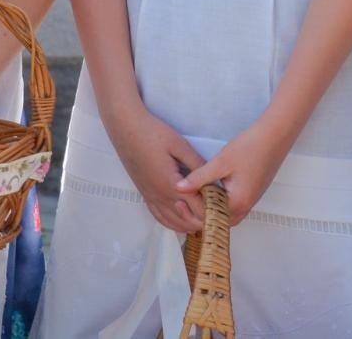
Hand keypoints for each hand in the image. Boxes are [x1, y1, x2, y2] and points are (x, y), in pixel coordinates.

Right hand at [104, 100, 206, 233]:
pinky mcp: (145, 193)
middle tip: (219, 213)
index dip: (213, 210)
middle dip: (204, 220)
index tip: (226, 206)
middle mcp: (160, 196)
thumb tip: (213, 179)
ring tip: (205, 218)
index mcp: (170, 184)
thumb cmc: (152, 133)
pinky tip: (182, 220)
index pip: (197, 208)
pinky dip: (173, 223)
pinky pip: (159, 217)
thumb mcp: (179, 145)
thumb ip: (197, 164)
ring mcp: (150, 196)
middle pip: (187, 220)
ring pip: (173, 222)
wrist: (125, 128)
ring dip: (189, 224)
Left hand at [176, 117, 289, 225]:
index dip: (192, 206)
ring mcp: (250, 201)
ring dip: (209, 208)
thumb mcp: (221, 162)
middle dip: (199, 212)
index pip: (208, 216)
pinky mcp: (251, 193)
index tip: (180, 193)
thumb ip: (199, 178)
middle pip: (217, 220)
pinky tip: (209, 190)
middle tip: (183, 198)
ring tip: (194, 194)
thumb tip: (179, 188)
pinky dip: (218, 203)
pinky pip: (231, 207)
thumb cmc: (250, 147)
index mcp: (238, 203)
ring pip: (225, 214)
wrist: (275, 136)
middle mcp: (245, 207)